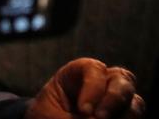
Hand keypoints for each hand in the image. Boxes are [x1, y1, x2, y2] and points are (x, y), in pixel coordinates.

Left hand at [26, 58, 143, 118]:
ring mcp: (116, 102)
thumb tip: (94, 118)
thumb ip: (71, 116)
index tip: (83, 110)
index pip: (93, 68)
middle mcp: (101, 84)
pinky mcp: (123, 117)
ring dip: (125, 115)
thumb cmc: (46, 117)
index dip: (93, 86)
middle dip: (115, 98)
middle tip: (100, 118)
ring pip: (135, 102)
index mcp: (77, 74)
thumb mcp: (50, 114)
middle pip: (122, 79)